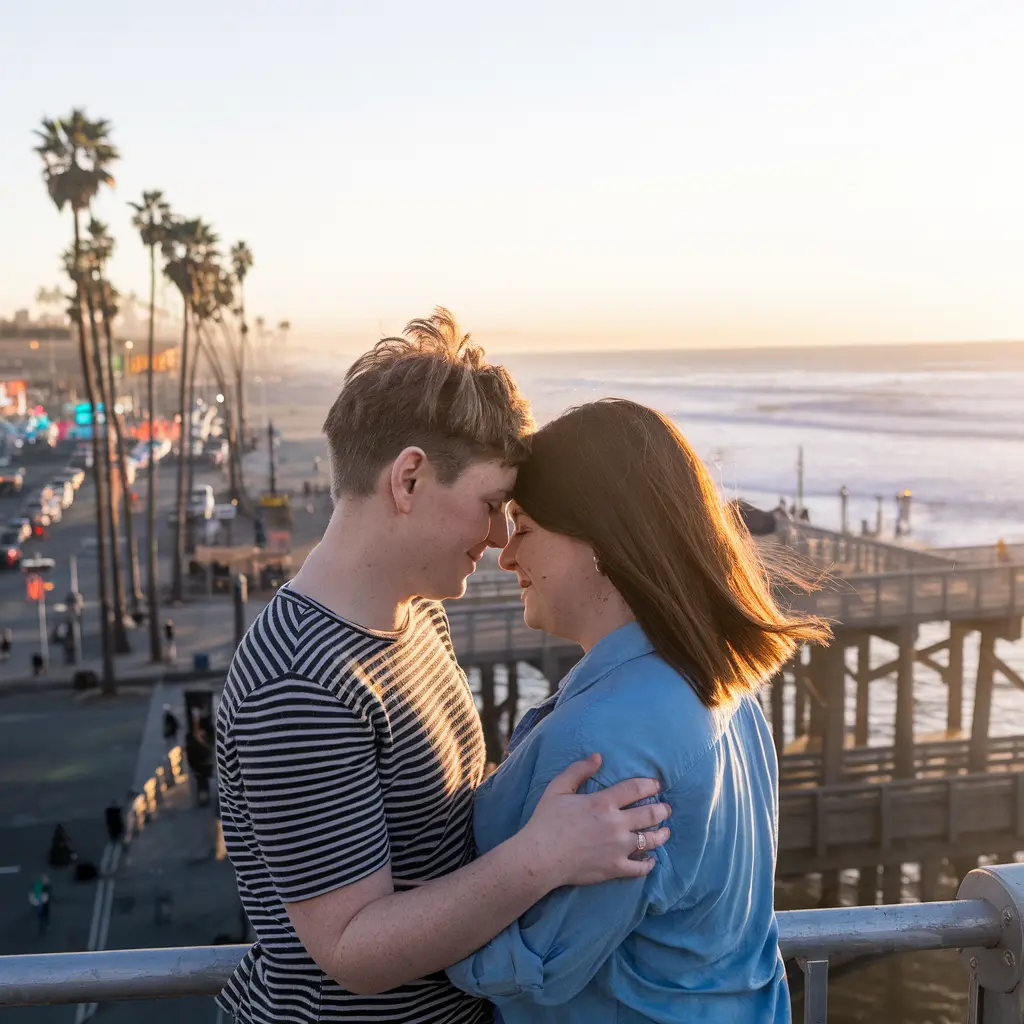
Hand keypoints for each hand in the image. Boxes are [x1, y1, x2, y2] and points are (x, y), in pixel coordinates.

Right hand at [518, 753, 670, 888]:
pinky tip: (651, 859)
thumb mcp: (558, 788)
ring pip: (651, 840)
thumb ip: (578, 770)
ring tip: (665, 831)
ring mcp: (618, 848)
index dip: (650, 785)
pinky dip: (649, 863)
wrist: (540, 857)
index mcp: (603, 802)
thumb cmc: (546, 821)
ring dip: (662, 834)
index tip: (656, 785)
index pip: (635, 789)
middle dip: (662, 810)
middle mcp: (616, 824)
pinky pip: (640, 867)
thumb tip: (598, 757)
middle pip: (650, 814)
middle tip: (666, 808)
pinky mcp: (615, 868)